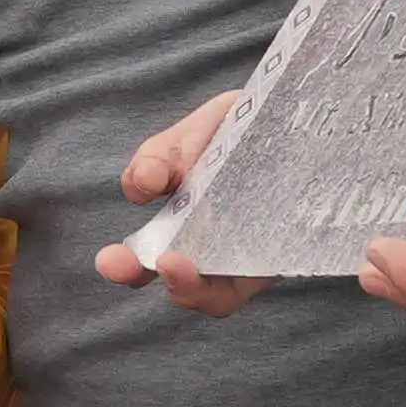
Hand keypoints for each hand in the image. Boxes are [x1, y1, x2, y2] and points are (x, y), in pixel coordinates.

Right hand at [91, 86, 269, 317]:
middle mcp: (214, 253)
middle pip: (194, 290)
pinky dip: (264, 259)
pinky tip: (258, 229)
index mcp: (178, 231)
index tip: (111, 260)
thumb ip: (157, 160)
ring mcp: (255, 256)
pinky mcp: (295, 250)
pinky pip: (278, 265)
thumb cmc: (230, 132)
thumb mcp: (186, 138)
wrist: (292, 114)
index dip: (129, 269)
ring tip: (189, 262)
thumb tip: (143, 186)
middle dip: (177, 285)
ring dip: (206, 286)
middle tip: (164, 264)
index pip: (148, 263)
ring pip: (227, 293)